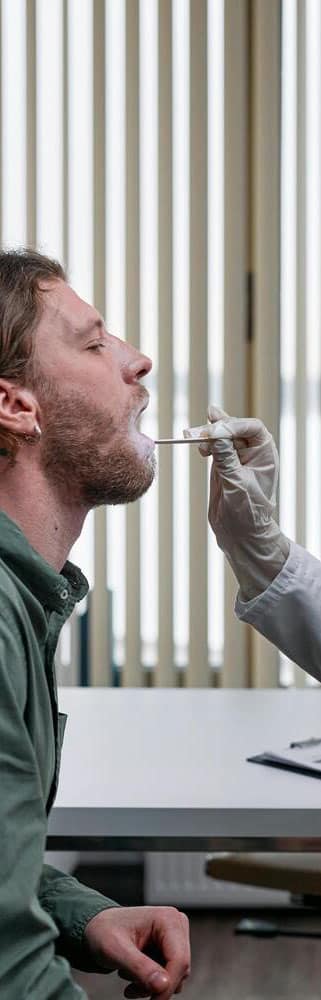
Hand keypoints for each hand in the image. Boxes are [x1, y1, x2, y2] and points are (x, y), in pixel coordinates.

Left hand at [83, 905, 190, 998]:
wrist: (98, 928)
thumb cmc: (104, 931)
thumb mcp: (116, 950)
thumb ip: (139, 967)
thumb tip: (163, 985)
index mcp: (167, 919)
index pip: (179, 960)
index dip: (168, 986)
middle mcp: (175, 925)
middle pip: (180, 969)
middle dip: (156, 985)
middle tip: (131, 988)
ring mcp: (174, 937)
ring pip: (175, 976)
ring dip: (151, 985)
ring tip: (128, 976)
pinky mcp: (170, 949)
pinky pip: (168, 976)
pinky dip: (151, 983)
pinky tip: (133, 976)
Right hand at [198, 404, 289, 599]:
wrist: (241, 535)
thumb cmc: (247, 512)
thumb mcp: (236, 482)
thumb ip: (226, 456)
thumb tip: (216, 432)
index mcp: (265, 453)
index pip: (251, 427)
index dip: (233, 424)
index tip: (215, 432)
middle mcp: (253, 452)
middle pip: (234, 427)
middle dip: (215, 428)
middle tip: (197, 435)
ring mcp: (237, 457)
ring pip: (221, 435)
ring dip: (206, 434)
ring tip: (192, 438)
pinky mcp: (223, 465)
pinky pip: (214, 447)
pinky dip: (204, 443)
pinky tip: (197, 442)